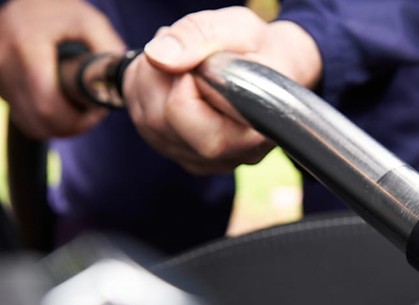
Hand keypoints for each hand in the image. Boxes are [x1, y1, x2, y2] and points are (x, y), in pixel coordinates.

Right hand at [0, 0, 125, 138]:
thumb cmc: (60, 9)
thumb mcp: (91, 23)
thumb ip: (109, 53)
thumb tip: (124, 85)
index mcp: (26, 46)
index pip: (47, 106)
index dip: (76, 121)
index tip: (96, 112)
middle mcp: (2, 61)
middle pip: (38, 121)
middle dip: (70, 126)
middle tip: (89, 114)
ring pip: (27, 122)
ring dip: (55, 124)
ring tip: (74, 106)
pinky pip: (18, 113)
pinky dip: (39, 115)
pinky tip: (55, 98)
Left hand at [122, 7, 322, 174]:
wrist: (272, 70)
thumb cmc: (259, 50)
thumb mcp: (238, 28)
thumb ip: (200, 36)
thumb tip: (158, 57)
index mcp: (251, 131)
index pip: (187, 115)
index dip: (182, 79)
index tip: (200, 60)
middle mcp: (230, 156)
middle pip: (159, 122)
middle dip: (158, 77)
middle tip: (183, 52)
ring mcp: (206, 162)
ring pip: (147, 125)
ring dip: (149, 83)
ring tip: (180, 61)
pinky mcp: (186, 157)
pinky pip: (145, 128)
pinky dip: (147, 96)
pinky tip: (171, 79)